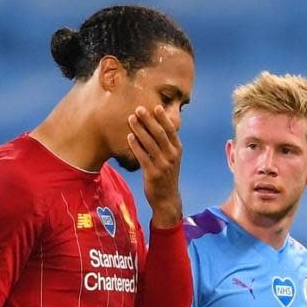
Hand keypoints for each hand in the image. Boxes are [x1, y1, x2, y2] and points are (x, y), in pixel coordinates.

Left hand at [127, 105, 182, 227]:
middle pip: (159, 133)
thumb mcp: (172, 159)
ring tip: (130, 119)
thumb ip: (167, 144)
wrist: (167, 199)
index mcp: (178, 150)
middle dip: (148, 120)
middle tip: (138, 109)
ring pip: (149, 143)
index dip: (163, 118)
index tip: (155, 106)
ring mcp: (163, 165)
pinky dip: (136, 145)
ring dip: (139, 129)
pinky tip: (129, 137)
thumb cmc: (167, 176)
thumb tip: (157, 126)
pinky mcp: (152, 173)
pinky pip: (142, 156)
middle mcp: (172, 156)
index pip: (171, 130)